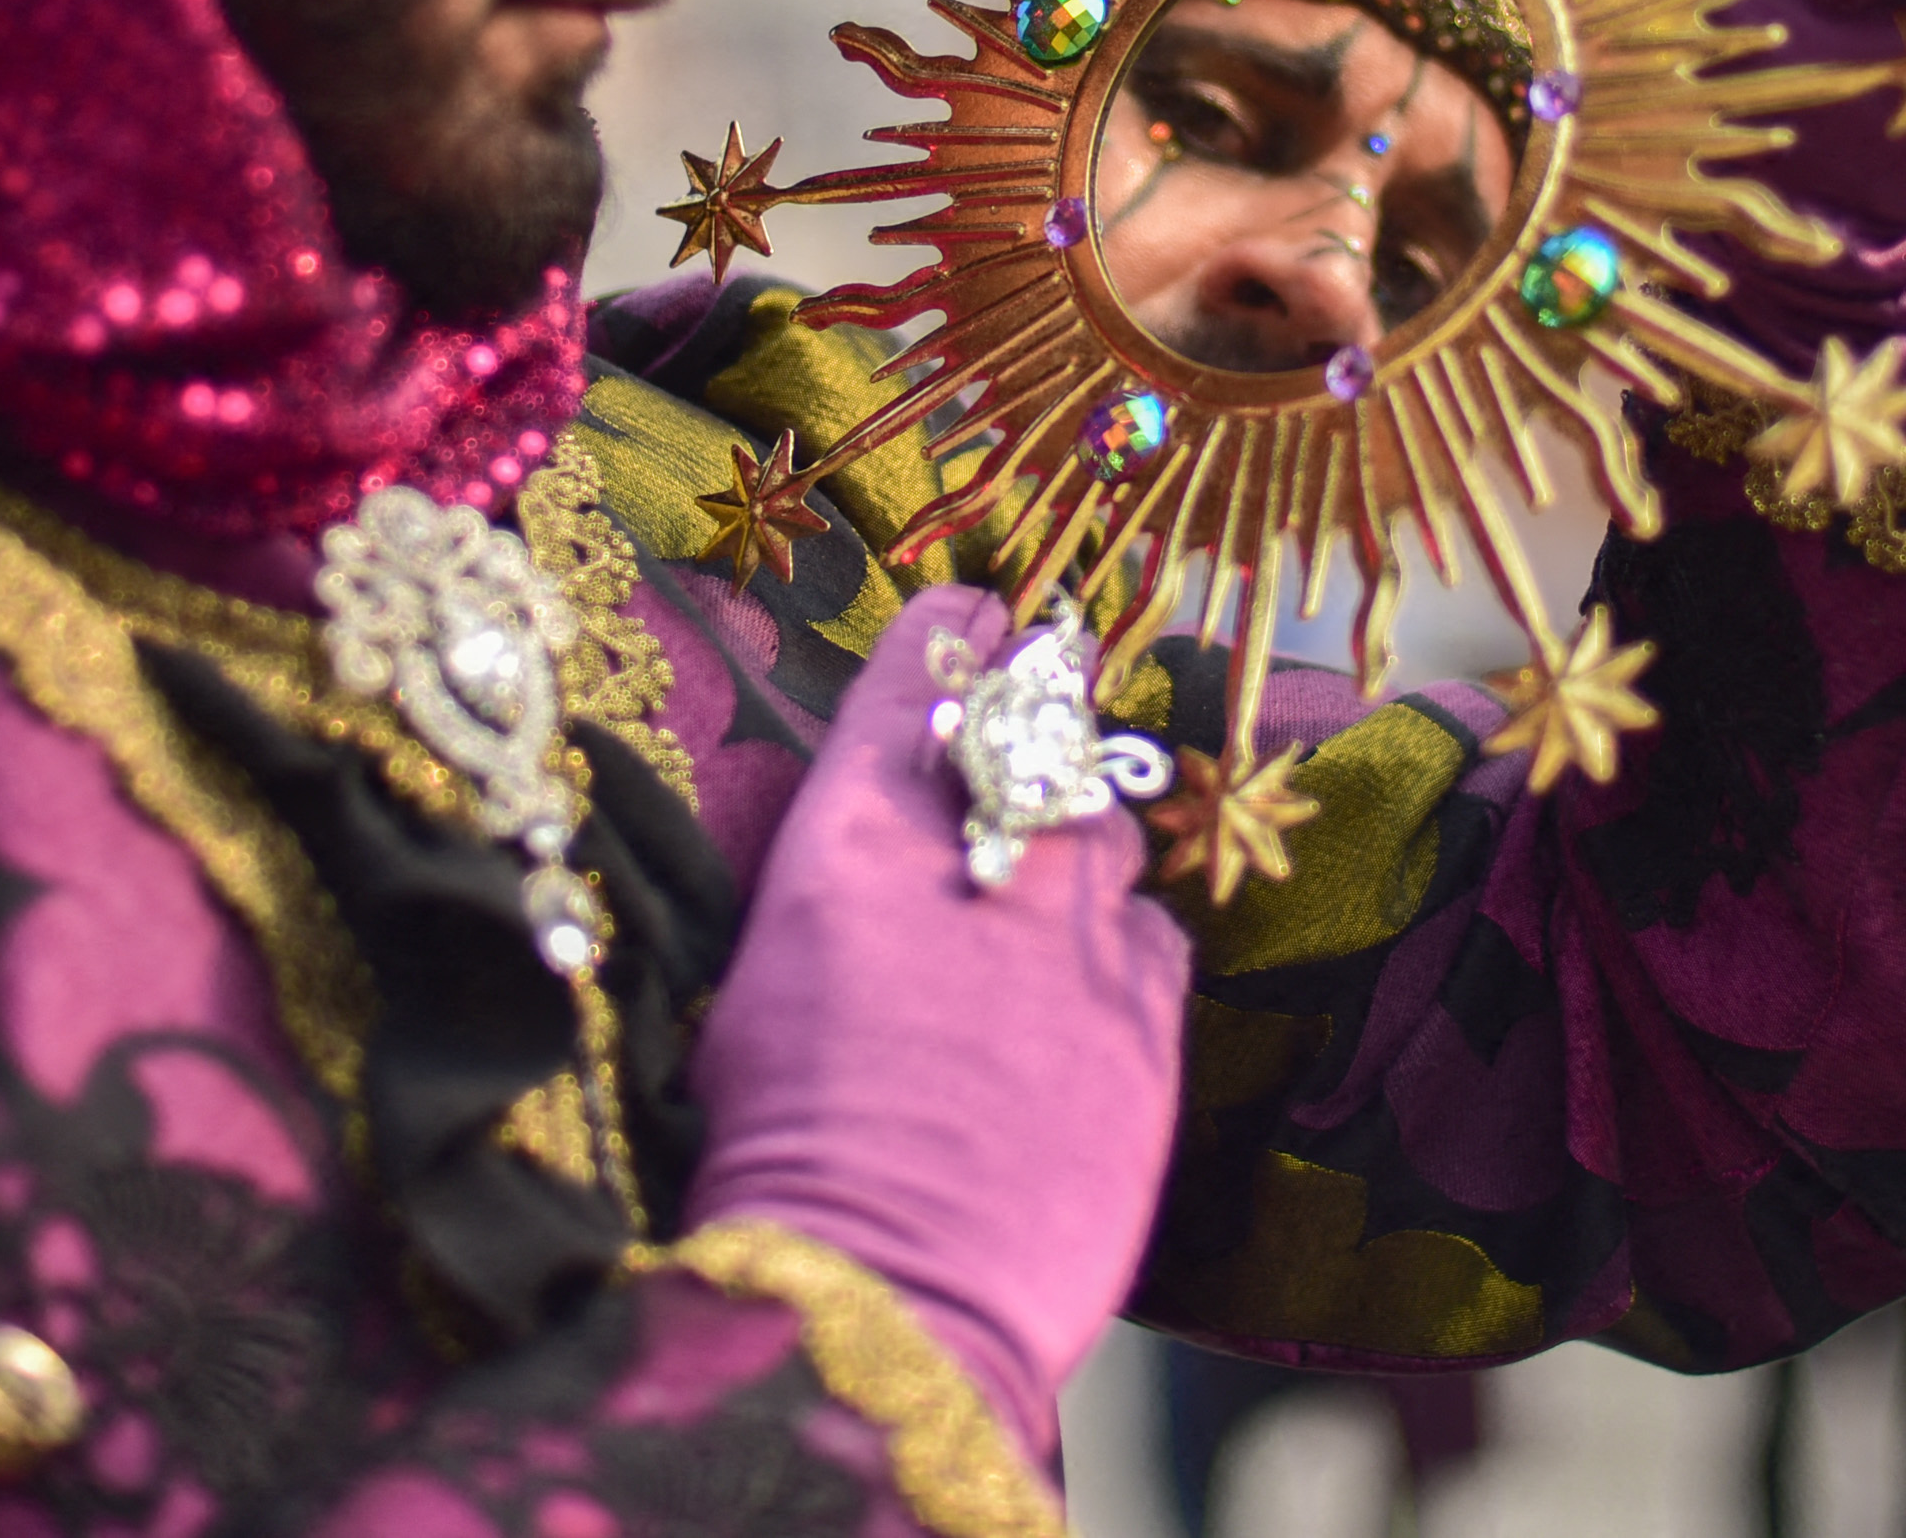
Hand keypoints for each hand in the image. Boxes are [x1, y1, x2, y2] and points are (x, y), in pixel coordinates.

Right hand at [682, 588, 1191, 1461]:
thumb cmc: (777, 1161)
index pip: (913, 685)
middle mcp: (979, 864)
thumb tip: (866, 864)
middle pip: (1037, 730)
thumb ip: (831, 900)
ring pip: (1105, 827)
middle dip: (1039, 706)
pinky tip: (1094, 976)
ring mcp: (1078, 937)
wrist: (886, 1298)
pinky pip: (1152, 932)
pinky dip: (1123, 937)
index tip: (974, 607)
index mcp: (850, 847)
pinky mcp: (1151, 1019)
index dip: (949, 633)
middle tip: (1040, 690)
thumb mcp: (753, 996)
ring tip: (1054, 866)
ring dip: (1079, 832)